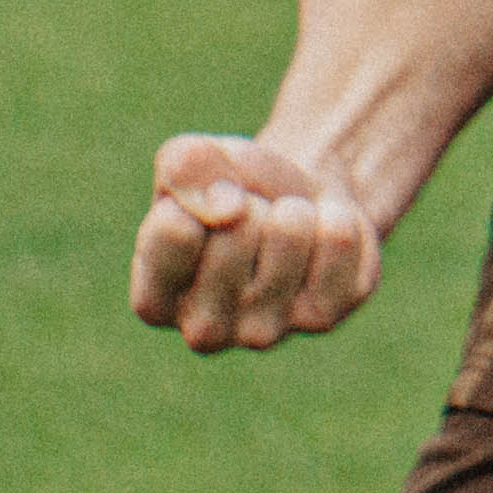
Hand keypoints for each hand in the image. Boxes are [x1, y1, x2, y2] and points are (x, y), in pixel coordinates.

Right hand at [131, 130, 384, 349]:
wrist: (300, 201)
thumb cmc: (233, 187)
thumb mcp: (194, 159)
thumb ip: (184, 169)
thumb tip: (226, 209)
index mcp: (153, 300)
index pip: (175, 230)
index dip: (198, 193)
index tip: (204, 203)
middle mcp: (203, 330)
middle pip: (236, 231)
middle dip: (250, 202)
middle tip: (252, 217)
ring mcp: (264, 332)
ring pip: (289, 232)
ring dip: (293, 208)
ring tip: (286, 226)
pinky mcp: (323, 317)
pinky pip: (338, 239)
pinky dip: (334, 217)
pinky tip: (320, 240)